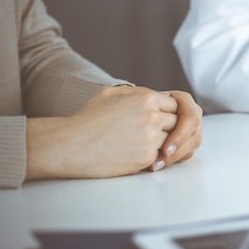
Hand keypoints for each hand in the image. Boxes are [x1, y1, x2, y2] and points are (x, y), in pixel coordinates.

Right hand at [25, 86, 198, 179]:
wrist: (71, 146)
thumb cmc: (86, 119)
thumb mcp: (110, 93)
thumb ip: (136, 92)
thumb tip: (154, 94)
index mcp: (146, 98)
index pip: (175, 104)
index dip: (169, 112)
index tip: (162, 119)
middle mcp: (153, 116)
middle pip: (177, 122)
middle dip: (169, 128)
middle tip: (158, 134)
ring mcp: (152, 138)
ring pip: (172, 140)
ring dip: (165, 143)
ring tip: (149, 145)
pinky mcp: (147, 157)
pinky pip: (161, 155)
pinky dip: (154, 156)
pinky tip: (139, 155)